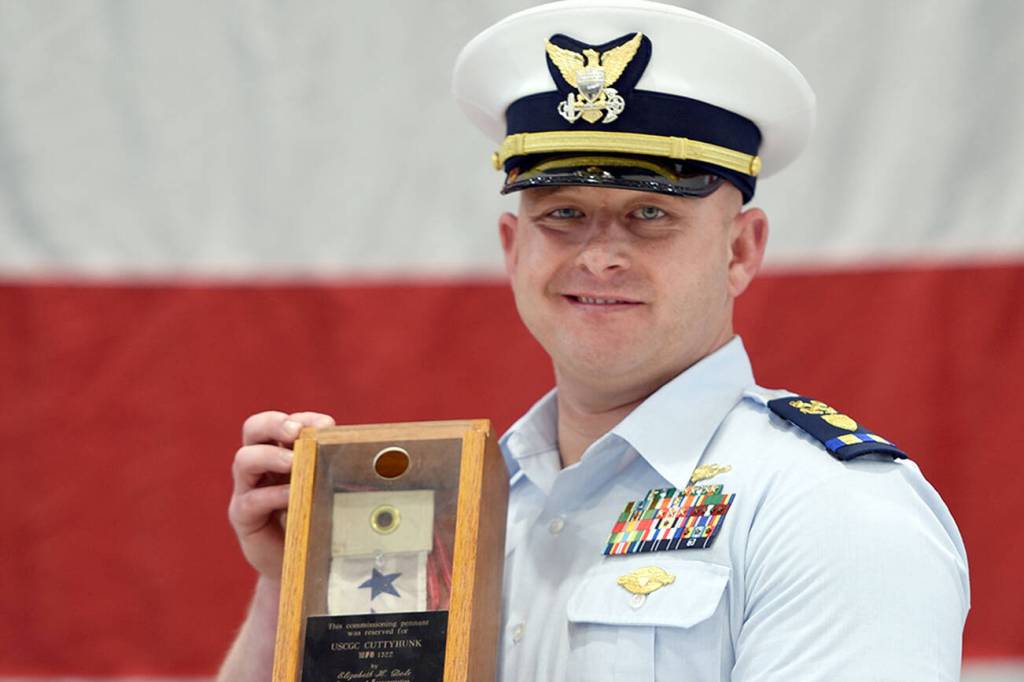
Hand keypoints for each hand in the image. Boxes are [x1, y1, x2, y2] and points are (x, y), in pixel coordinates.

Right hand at [228, 410, 334, 579]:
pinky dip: (273, 495)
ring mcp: (247, 489)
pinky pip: (252, 500)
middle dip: (274, 424)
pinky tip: (292, 496)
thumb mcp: (322, 486)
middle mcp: (259, 464)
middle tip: (295, 432)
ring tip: (293, 461)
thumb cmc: (314, 517)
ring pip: (245, 460)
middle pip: (252, 429)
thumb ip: (329, 465)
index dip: (302, 419)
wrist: (299, 562)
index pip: (282, 422)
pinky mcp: (242, 516)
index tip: (327, 425)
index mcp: (278, 450)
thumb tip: (348, 445)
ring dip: (271, 456)